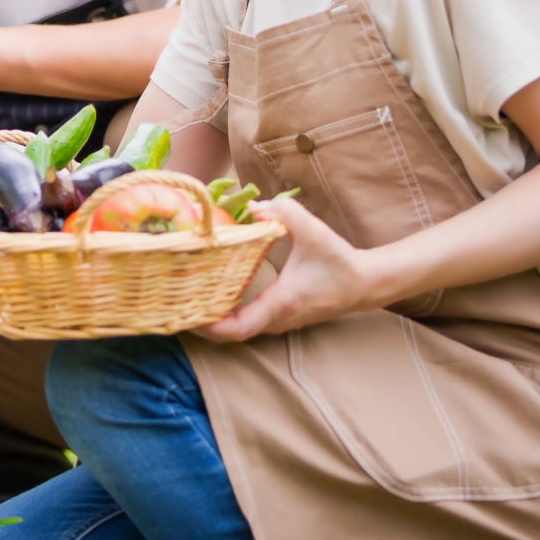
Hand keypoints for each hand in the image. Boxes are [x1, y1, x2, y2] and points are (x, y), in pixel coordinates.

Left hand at [192, 197, 377, 341]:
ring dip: (213, 320)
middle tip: (173, 305)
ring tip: (185, 300)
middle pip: (231, 334)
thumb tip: (256, 205)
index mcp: (280, 302)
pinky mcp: (282, 317)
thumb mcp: (314, 231)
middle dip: (201, 324)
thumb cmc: (339, 260)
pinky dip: (227, 316)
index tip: (185, 316)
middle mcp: (277, 319)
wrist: (365, 284)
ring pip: (239, 330)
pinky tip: (212, 296)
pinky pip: (247, 323)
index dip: (208, 327)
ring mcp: (280, 322)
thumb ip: (286, 213)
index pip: (237, 329)